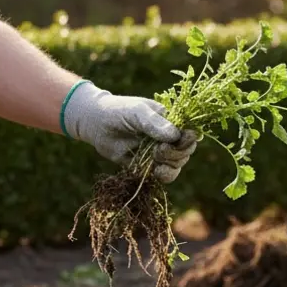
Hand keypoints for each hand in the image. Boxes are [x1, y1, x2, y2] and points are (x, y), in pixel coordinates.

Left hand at [61, 80, 198, 182]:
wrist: (95, 123)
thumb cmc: (118, 111)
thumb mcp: (137, 111)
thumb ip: (155, 123)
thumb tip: (175, 136)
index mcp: (170, 121)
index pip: (190, 134)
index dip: (188, 141)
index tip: (177, 141)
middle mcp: (168, 138)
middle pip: (186, 152)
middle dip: (176, 154)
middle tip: (159, 150)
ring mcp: (159, 153)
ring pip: (177, 166)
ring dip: (170, 166)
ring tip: (155, 158)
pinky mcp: (148, 166)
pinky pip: (163, 176)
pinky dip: (162, 176)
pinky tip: (154, 171)